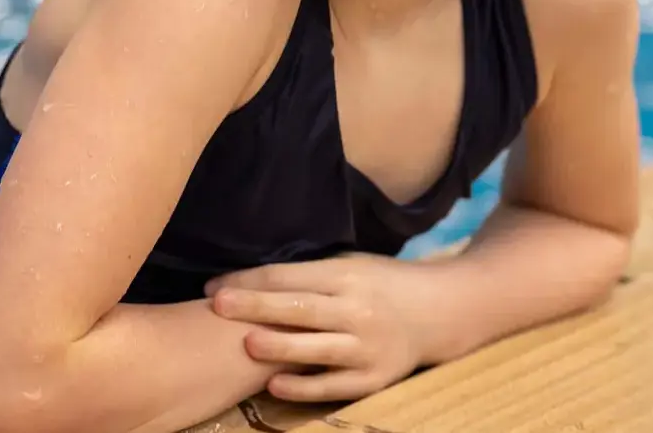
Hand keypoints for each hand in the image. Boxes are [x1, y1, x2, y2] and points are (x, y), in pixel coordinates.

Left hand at [204, 253, 432, 402]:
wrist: (437, 312)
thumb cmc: (381, 283)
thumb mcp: (350, 265)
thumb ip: (310, 275)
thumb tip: (251, 281)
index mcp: (347, 275)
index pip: (291, 276)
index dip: (251, 280)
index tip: (215, 287)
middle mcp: (358, 309)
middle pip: (301, 307)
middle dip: (257, 305)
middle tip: (218, 305)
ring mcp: (367, 346)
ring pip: (318, 348)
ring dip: (280, 346)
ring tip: (247, 344)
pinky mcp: (375, 378)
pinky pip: (334, 386)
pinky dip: (304, 387)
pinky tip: (274, 386)